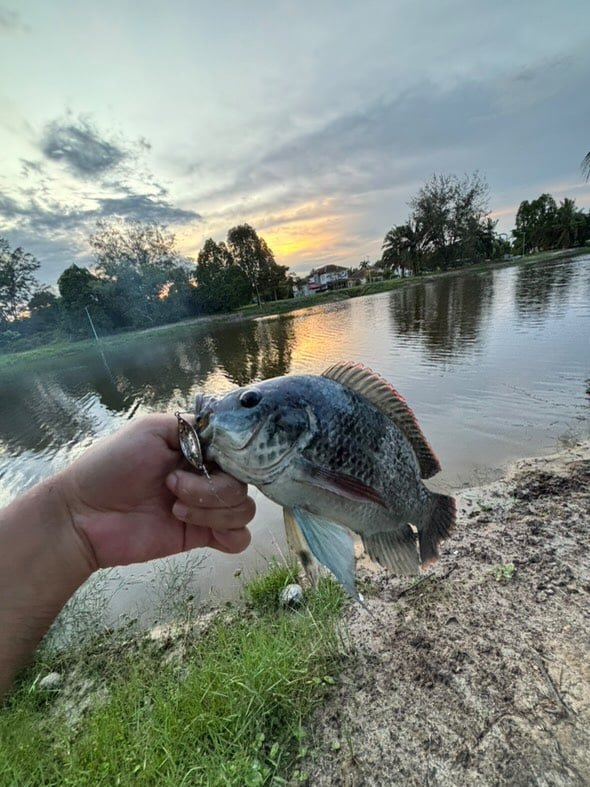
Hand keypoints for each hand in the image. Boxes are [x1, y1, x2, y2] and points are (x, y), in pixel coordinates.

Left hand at [58, 414, 254, 569]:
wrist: (84, 515)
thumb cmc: (111, 465)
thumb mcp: (150, 430)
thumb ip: (191, 427)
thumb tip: (222, 435)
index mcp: (199, 448)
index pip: (239, 450)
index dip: (232, 457)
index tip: (206, 461)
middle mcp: (207, 475)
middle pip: (243, 482)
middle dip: (210, 487)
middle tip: (171, 486)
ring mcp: (207, 507)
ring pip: (244, 509)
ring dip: (212, 509)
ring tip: (174, 508)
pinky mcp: (202, 536)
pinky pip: (239, 538)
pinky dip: (229, 534)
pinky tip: (196, 528)